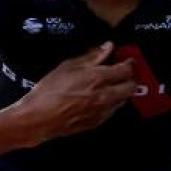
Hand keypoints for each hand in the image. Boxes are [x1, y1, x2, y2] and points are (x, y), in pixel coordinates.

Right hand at [13, 42, 136, 145]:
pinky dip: (111, 103)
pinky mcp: (97, 122)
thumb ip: (91, 56)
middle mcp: (104, 96)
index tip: (127, 59)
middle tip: (122, 73)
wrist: (39, 118)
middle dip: (130, 78)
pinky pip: (112, 111)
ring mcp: (102, 111)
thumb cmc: (49, 92)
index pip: (126, 69)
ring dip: (121, 91)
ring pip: (123, 100)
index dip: (129, 63)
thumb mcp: (68, 66)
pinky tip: (99, 99)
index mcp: (98, 78)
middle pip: (131, 87)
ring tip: (110, 85)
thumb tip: (106, 48)